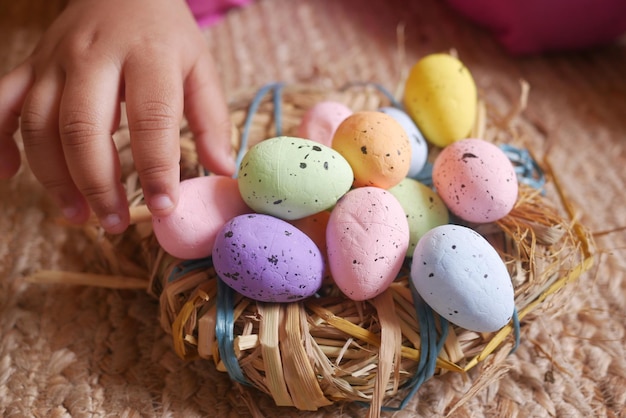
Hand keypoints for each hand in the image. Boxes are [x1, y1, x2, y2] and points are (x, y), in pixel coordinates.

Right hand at [0, 0, 233, 233]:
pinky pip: (1, 103)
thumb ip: (211, 119)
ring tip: (79, 215)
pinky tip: (8, 175)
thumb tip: (222, 170)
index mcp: (148, 56)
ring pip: (39, 124)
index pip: (150, 119)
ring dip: (54, 178)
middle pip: (83, 128)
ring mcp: (55, 60)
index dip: (156, 169)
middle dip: (98, 184)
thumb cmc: (166, 34)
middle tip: (116, 223)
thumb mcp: (200, 67)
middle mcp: (94, 56)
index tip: (164, 207)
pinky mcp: (31, 65)